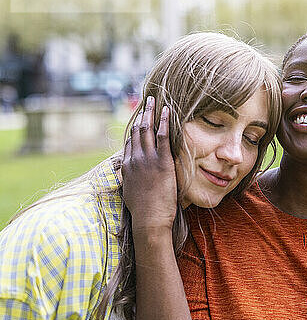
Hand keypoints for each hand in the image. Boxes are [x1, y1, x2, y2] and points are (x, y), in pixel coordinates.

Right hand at [122, 96, 176, 235]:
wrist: (149, 220)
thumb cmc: (144, 212)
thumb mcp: (132, 194)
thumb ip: (132, 182)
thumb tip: (132, 180)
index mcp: (127, 167)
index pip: (129, 142)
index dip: (134, 128)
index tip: (139, 118)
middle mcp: (134, 160)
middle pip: (136, 131)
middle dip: (141, 114)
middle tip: (146, 101)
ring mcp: (147, 160)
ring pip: (147, 129)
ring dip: (151, 112)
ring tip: (154, 100)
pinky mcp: (162, 161)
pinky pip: (162, 136)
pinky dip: (164, 121)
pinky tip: (167, 110)